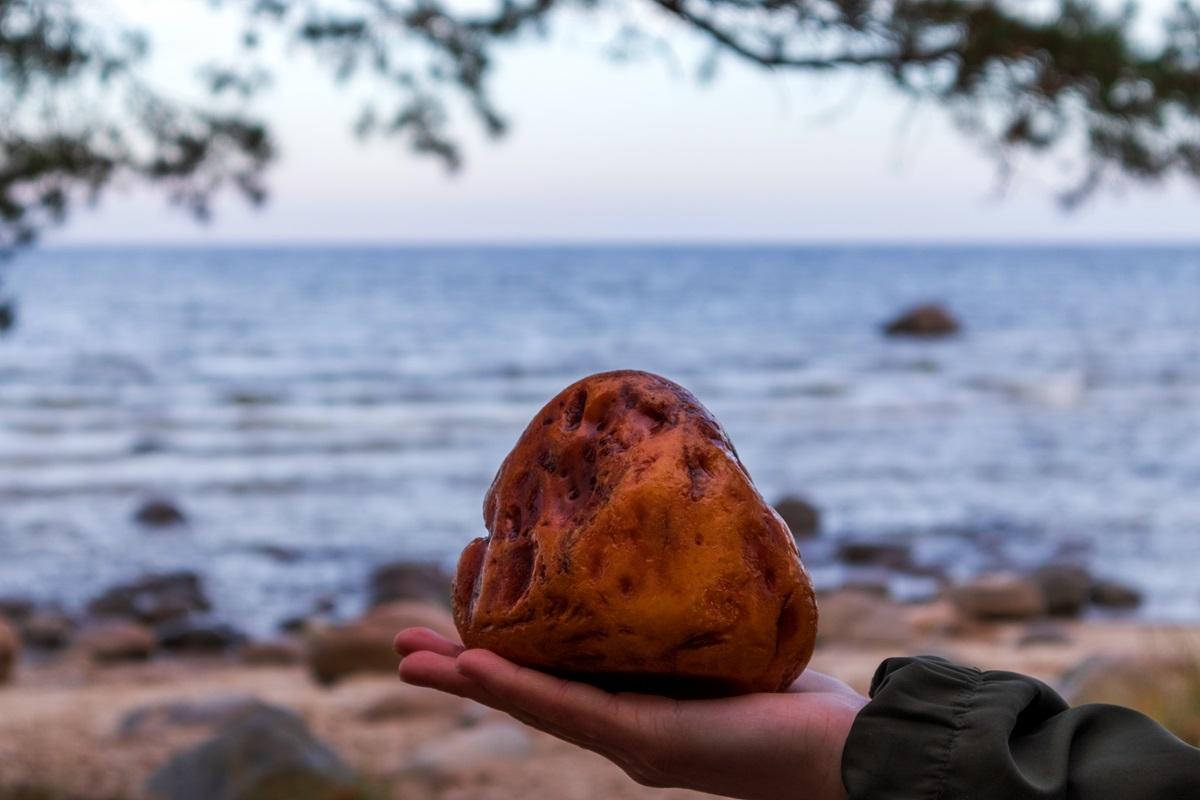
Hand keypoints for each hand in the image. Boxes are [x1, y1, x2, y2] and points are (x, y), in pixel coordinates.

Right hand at [395, 627, 865, 799]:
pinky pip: (570, 709)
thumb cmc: (796, 696)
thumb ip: (697, 599)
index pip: (551, 676)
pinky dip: (517, 688)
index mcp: (632, 704)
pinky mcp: (648, 741)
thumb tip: (690, 520)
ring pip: (533, 704)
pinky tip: (475, 668)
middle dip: (462, 672)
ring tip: (413, 658)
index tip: (456, 624)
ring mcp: (628, 739)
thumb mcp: (730, 636)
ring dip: (470, 679)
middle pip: (525, 694)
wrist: (846, 754)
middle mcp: (620, 728)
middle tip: (402, 648)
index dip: (498, 655)